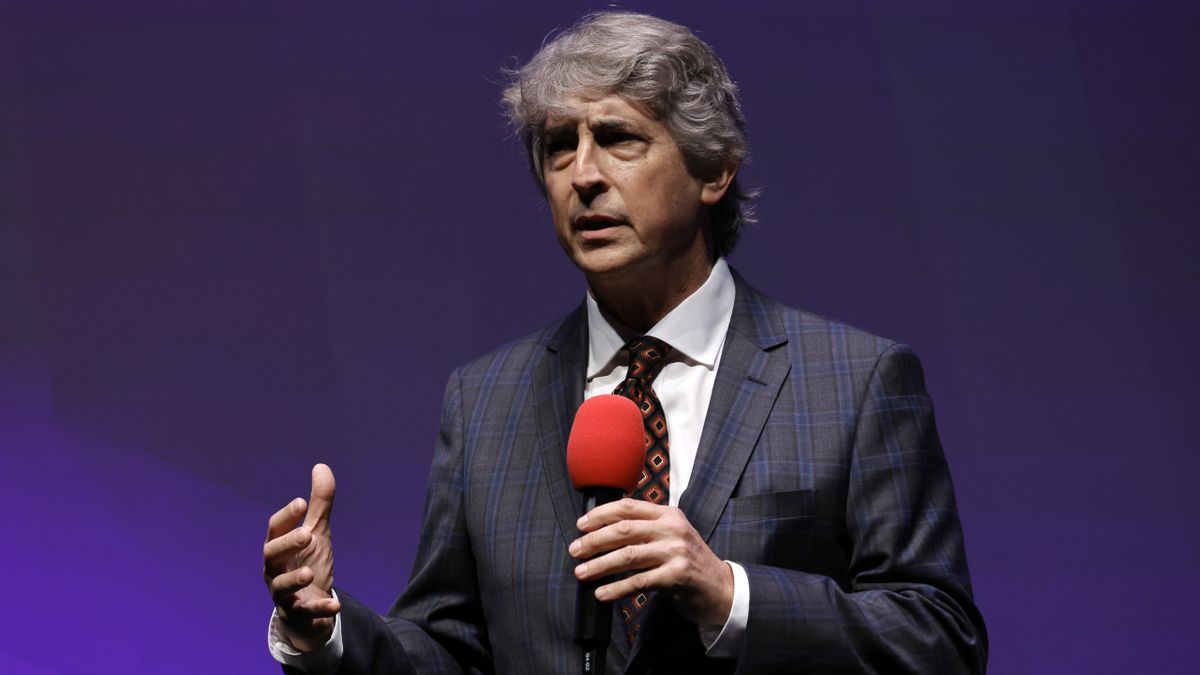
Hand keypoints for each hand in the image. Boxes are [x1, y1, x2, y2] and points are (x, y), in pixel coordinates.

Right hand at [263, 463, 340, 650]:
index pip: (274, 529)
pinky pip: (304, 612)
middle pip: (272, 555)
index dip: (286, 516)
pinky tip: (335, 605)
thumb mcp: (317, 532)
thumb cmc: (308, 562)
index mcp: (278, 547)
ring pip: (281, 587)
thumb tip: (321, 466)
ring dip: (295, 578)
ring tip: (311, 571)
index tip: (302, 502)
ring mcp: (283, 594)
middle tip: (308, 535)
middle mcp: (275, 569)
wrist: (310, 607)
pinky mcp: (296, 613)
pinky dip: (319, 609)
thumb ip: (319, 504)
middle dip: (287, 544)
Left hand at [569, 498, 733, 625]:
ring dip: (600, 565)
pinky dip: (616, 588)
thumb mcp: (672, 536)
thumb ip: (645, 529)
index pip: (628, 507)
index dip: (600, 515)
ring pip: (628, 555)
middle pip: (624, 530)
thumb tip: (601, 532)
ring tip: (582, 572)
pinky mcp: (677, 576)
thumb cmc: (689, 562)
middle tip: (575, 550)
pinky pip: (638, 581)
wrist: (721, 588)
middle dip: (594, 540)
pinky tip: (602, 593)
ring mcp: (676, 552)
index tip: (581, 525)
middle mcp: (672, 529)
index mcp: (668, 514)